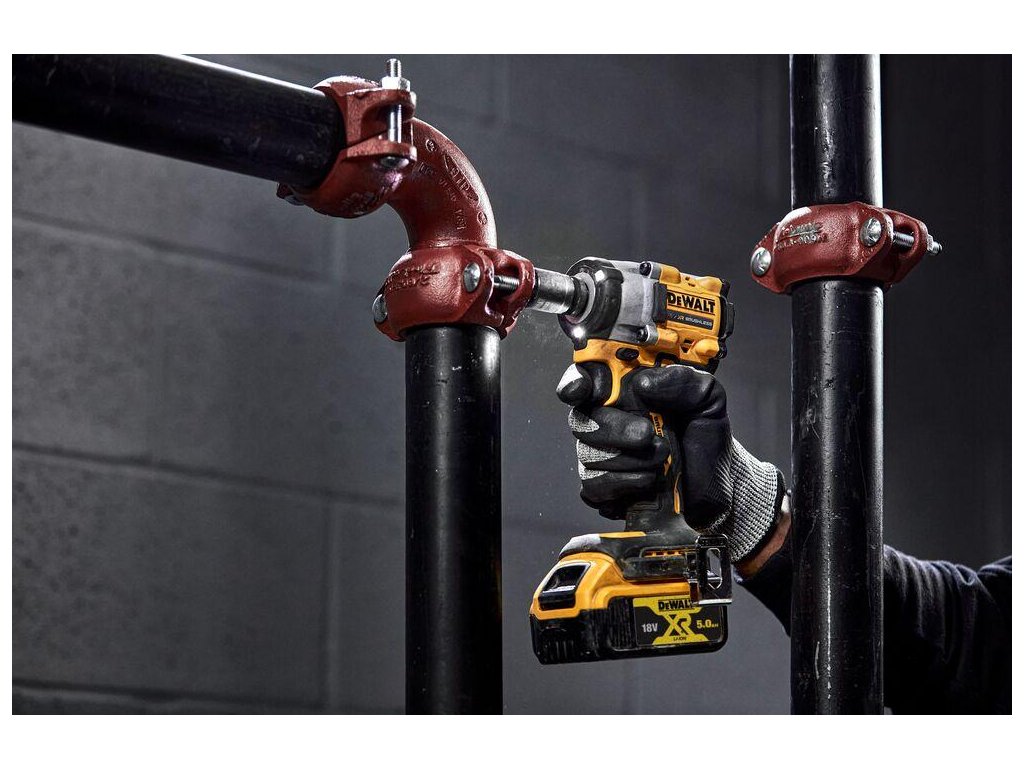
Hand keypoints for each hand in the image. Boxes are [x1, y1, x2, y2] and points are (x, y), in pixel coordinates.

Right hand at [557, 362, 785, 561]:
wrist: (718, 485)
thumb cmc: (705, 437)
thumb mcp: (706, 397)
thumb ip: (681, 380)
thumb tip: (644, 383)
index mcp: (624, 391)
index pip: (585, 378)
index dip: (576, 382)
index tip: (585, 390)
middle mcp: (606, 420)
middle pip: (581, 419)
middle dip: (613, 428)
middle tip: (647, 433)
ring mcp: (602, 456)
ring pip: (588, 454)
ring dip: (628, 459)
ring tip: (663, 457)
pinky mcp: (604, 489)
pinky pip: (593, 486)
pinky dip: (621, 483)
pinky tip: (648, 480)